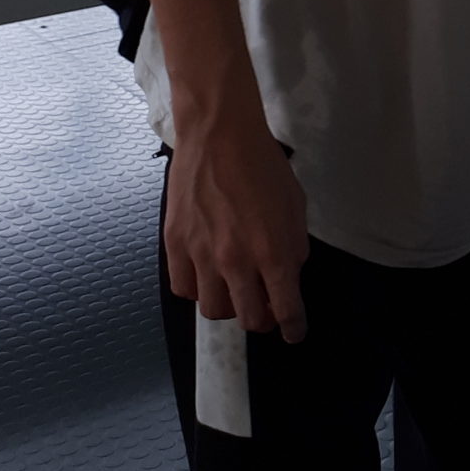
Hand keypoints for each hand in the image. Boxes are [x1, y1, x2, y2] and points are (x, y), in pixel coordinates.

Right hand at [164, 129, 309, 339]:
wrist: (219, 137)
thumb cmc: (264, 167)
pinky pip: (184, 289)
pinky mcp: (175, 246)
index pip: (286, 308)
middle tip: (266, 309)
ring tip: (235, 288)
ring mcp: (202, 255)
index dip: (292, 328)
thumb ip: (293, 247)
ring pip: (213, 309)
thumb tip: (287, 277)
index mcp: (273, 252)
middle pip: (247, 318)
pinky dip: (198, 289)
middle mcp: (236, 261)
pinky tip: (206, 274)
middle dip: (262, 320)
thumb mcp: (294, 207)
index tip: (294, 333)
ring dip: (229, 305)